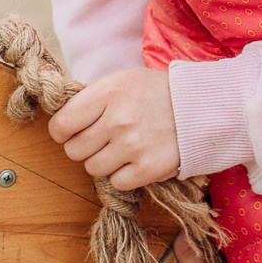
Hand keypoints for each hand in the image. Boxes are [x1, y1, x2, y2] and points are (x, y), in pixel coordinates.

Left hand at [46, 67, 179, 190]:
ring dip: (103, 162)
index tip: (70, 131)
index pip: (62, 124)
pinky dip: (123, 175)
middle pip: (74, 150)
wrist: (200, 108)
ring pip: (93, 169)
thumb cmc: (154, 93)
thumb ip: (91, 97)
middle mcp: (118, 120)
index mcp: (107, 93)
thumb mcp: (121, 80)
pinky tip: (135, 159)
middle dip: (83, 147)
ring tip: (121, 148)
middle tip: (100, 140)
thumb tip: (61, 118)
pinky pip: (116, 183)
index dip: (61, 131)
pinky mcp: (148, 168)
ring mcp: (133, 146)